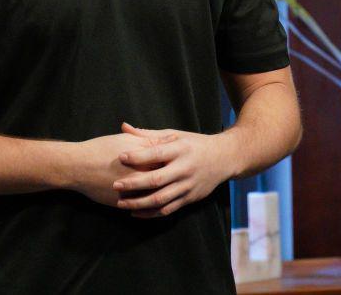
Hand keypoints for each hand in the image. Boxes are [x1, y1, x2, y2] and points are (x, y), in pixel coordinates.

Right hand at [68, 131, 175, 205]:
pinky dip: (147, 205)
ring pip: (154, 199)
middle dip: (173, 181)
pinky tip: (152, 200)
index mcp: (145, 163)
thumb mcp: (128, 140)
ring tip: (168, 189)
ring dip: (162, 195)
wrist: (78, 167)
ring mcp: (131, 195)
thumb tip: (173, 138)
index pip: (169, 165)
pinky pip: (140, 208)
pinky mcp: (122, 205)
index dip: (177, 163)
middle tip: (178, 176)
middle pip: (164, 183)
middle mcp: (140, 181)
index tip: (181, 160)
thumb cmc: (102, 149)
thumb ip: (152, 140)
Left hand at [112, 122, 235, 217]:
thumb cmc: (194, 144)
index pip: (156, 154)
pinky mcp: (190, 198)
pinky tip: (135, 213)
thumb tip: (124, 127)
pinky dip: (151, 213)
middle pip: (157, 180)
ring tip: (121, 203)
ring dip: (139, 203)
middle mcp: (185, 168)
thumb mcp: (175, 134)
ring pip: (161, 199)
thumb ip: (148, 134)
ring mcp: (188, 185)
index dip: (138, 156)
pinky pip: (168, 209)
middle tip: (116, 185)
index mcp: (180, 150)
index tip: (121, 157)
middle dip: (134, 184)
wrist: (224, 158)